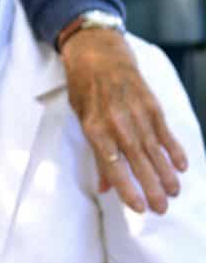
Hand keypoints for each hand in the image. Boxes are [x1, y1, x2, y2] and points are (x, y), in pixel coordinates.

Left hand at [61, 28, 187, 213]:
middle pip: (137, 162)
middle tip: (162, 209)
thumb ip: (95, 153)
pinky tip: (182, 166)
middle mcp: (117, 123)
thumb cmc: (84, 89)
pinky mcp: (151, 105)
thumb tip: (104, 187)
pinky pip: (165, 132)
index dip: (126, 188)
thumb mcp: (80, 119)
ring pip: (155, 150)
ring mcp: (136, 114)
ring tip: (174, 193)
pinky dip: (175, 149)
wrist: (98, 53)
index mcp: (94, 128)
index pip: (112, 166)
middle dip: (151, 188)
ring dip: (166, 173)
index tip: (138, 207)